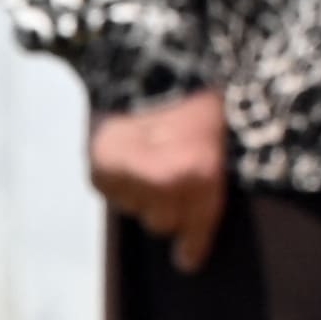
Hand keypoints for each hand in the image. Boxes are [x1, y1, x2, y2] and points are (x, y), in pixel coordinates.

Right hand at [89, 89, 227, 272]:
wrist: (144, 58)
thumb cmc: (196, 93)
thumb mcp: (222, 132)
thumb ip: (211, 174)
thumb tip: (200, 214)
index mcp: (200, 172)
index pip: (197, 227)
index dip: (193, 247)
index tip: (188, 261)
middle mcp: (162, 182)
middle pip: (163, 224)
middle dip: (169, 207)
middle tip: (173, 179)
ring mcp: (126, 177)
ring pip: (135, 209)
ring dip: (142, 193)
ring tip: (150, 158)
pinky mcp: (98, 170)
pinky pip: (112, 193)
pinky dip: (119, 179)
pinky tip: (129, 154)